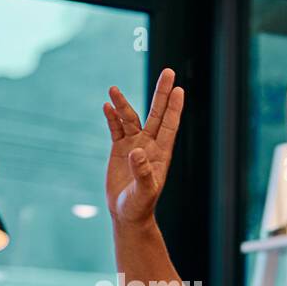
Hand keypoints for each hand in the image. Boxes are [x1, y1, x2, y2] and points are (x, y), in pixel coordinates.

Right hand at [103, 67, 183, 224]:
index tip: (179, 88)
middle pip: (156, 114)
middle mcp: (149, 145)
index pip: (169, 125)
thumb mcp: (143, 192)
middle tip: (168, 71)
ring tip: (113, 90)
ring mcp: (134, 146)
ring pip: (131, 119)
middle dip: (161, 93)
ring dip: (123, 104)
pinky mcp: (119, 150)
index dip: (174, 108)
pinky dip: (112, 118)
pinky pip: (116, 129)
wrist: (127, 214)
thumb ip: (142, 172)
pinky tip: (107, 106)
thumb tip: (137, 151)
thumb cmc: (140, 206)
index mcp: (161, 154)